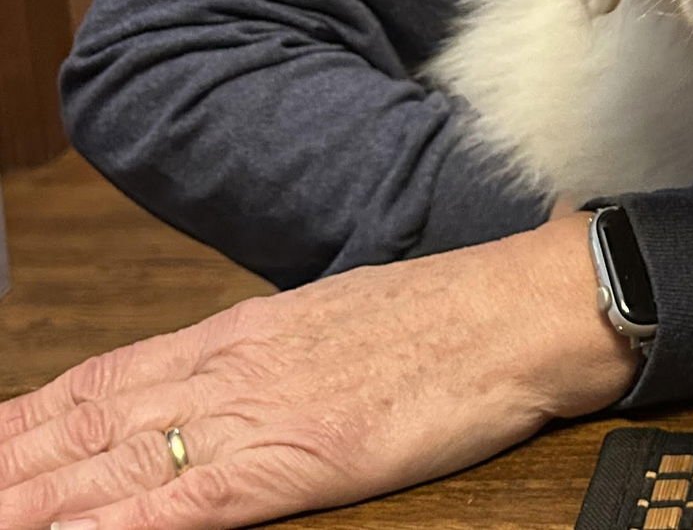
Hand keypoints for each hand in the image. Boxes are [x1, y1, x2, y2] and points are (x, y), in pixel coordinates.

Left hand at [0, 213, 636, 529]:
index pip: (109, 377)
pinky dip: (109, 524)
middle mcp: (233, 367)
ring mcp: (259, 411)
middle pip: (89, 421)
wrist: (515, 311)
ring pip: (111, 461)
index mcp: (245, 332)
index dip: (33, 416)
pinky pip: (180, 502)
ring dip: (32, 495)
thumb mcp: (343, 321)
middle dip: (10, 463)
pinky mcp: (296, 459)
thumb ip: (276, 352)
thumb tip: (230, 376)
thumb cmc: (447, 315)